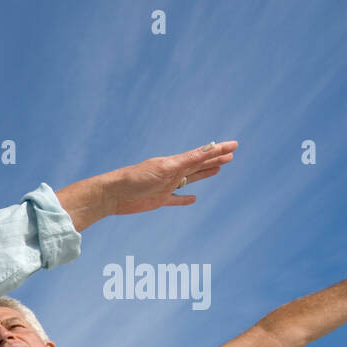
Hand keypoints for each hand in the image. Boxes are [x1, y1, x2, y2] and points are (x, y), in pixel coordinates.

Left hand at [56, 140, 237, 230]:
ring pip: (191, 179)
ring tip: (218, 169)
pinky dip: (185, 199)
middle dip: (214, 160)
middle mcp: (172, 172)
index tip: (234, 145)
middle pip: (198, 165)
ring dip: (205, 174)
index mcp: (175, 162)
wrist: (112, 195)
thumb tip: (210, 150)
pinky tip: (194, 199)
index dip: (218, 150)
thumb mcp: (166, 168)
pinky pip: (176, 199)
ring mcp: (166, 186)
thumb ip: (188, 161)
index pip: (201, 154)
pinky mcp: (159, 200)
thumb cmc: (136, 178)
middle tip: (231, 155)